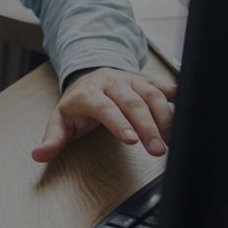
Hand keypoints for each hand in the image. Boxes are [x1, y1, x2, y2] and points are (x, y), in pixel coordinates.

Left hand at [32, 68, 176, 161]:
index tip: (131, 140)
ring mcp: (131, 79)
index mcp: (89, 93)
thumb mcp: (60, 120)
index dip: (119, 122)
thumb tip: (38, 154)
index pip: (104, 107)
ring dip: (165, 117)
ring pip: (151, 94)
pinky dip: (178, 95)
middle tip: (158, 150)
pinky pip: (164, 85)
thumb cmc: (77, 104)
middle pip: (132, 102)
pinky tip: (189, 109)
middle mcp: (112, 83)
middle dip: (147, 126)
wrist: (90, 73)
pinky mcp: (147, 80)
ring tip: (171, 140)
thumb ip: (52, 139)